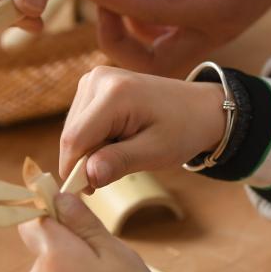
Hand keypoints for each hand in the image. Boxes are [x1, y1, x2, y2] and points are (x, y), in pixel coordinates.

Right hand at [59, 65, 225, 187]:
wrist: (199, 108)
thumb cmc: (183, 129)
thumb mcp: (156, 152)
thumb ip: (119, 162)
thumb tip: (87, 177)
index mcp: (114, 93)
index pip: (75, 139)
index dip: (74, 170)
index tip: (89, 192)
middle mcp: (98, 79)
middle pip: (71, 135)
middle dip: (86, 160)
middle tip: (116, 172)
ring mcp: (94, 79)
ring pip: (73, 130)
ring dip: (91, 150)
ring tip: (124, 152)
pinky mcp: (93, 86)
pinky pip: (81, 122)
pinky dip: (94, 139)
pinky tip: (118, 141)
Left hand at [69, 0, 270, 77]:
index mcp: (219, 7)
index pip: (149, 12)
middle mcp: (216, 29)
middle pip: (153, 64)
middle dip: (117, 43)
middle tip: (97, 4)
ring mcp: (215, 31)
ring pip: (160, 59)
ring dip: (129, 41)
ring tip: (108, 2)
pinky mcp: (213, 24)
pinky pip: (170, 43)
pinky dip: (144, 31)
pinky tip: (132, 6)